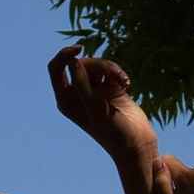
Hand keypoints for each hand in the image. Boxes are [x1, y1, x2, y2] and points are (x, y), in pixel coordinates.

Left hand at [50, 45, 149, 159]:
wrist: (136, 145)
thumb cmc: (113, 133)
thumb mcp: (96, 109)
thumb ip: (82, 85)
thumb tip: (73, 62)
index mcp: (66, 100)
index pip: (56, 69)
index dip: (64, 55)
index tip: (79, 49)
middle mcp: (77, 94)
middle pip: (80, 64)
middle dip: (98, 65)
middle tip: (115, 76)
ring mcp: (93, 91)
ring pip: (96, 65)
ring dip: (111, 69)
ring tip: (124, 80)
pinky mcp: (109, 89)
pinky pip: (109, 71)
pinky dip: (118, 74)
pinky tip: (127, 84)